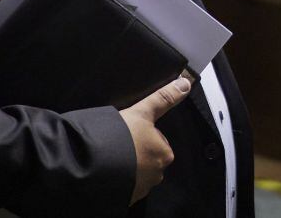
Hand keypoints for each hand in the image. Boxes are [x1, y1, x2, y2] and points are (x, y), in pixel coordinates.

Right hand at [119, 76, 191, 203]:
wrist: (95, 166)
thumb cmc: (122, 137)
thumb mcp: (143, 112)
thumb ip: (164, 98)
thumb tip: (186, 83)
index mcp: (164, 153)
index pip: (158, 141)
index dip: (142, 134)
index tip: (129, 132)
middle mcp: (157, 174)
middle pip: (148, 158)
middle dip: (137, 152)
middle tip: (119, 143)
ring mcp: (141, 188)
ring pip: (137, 172)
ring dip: (128, 166)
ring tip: (111, 156)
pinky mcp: (126, 197)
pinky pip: (126, 185)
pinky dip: (119, 178)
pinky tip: (108, 169)